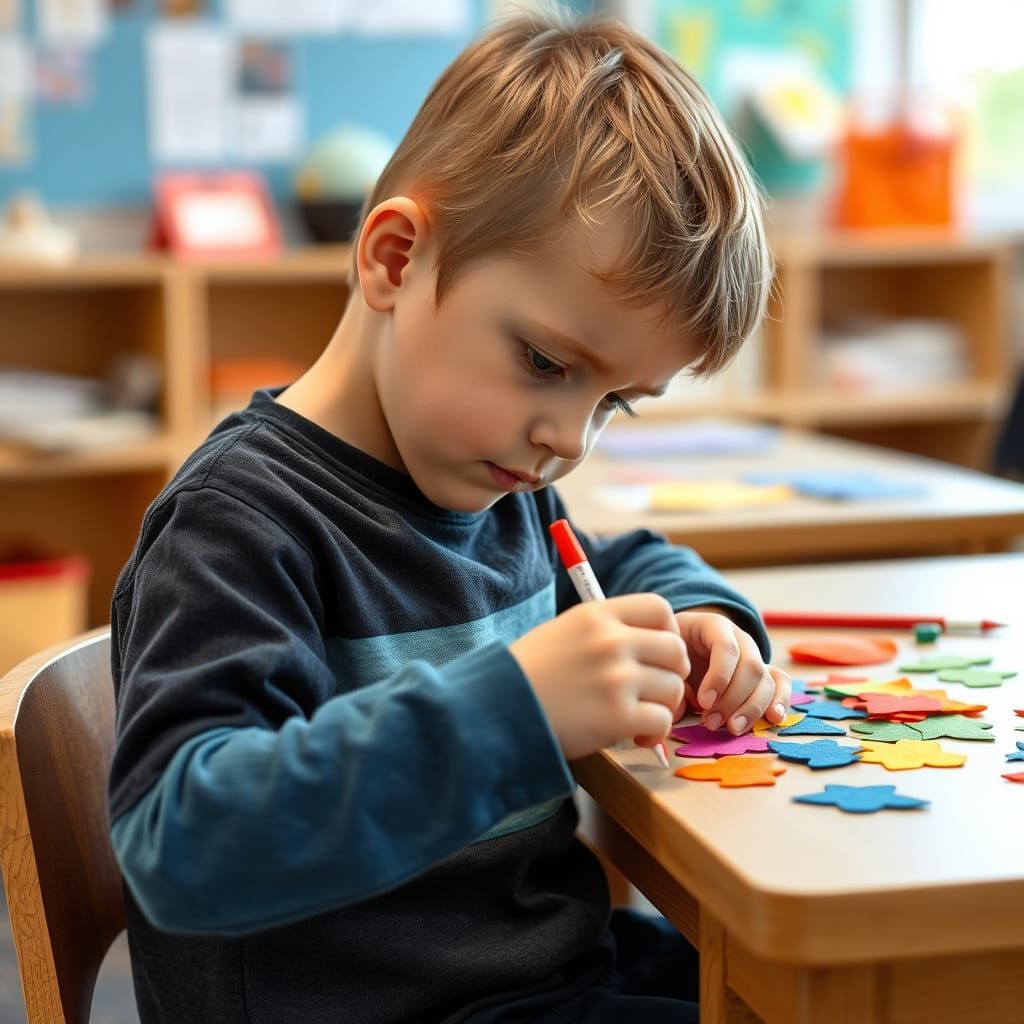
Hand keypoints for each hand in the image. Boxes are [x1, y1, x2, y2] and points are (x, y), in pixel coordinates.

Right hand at [509, 594, 689, 760]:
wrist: (497, 710)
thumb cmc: (528, 674)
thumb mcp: (563, 632)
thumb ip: (604, 630)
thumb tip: (647, 638)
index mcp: (597, 615)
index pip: (660, 609)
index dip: (669, 632)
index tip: (659, 653)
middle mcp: (611, 641)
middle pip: (676, 650)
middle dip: (673, 673)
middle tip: (656, 691)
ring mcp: (617, 678)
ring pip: (674, 689)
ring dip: (664, 707)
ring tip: (640, 716)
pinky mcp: (617, 716)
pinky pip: (661, 721)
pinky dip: (654, 733)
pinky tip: (635, 736)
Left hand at [674, 609, 789, 734]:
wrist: (684, 642)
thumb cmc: (673, 651)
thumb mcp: (668, 656)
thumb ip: (672, 679)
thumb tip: (677, 711)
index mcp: (713, 625)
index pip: (726, 647)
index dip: (718, 677)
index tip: (702, 702)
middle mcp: (740, 638)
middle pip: (750, 667)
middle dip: (732, 699)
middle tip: (711, 723)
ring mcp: (755, 655)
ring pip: (765, 680)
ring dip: (751, 708)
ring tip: (732, 728)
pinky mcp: (763, 673)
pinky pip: (780, 683)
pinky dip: (780, 701)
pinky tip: (773, 718)